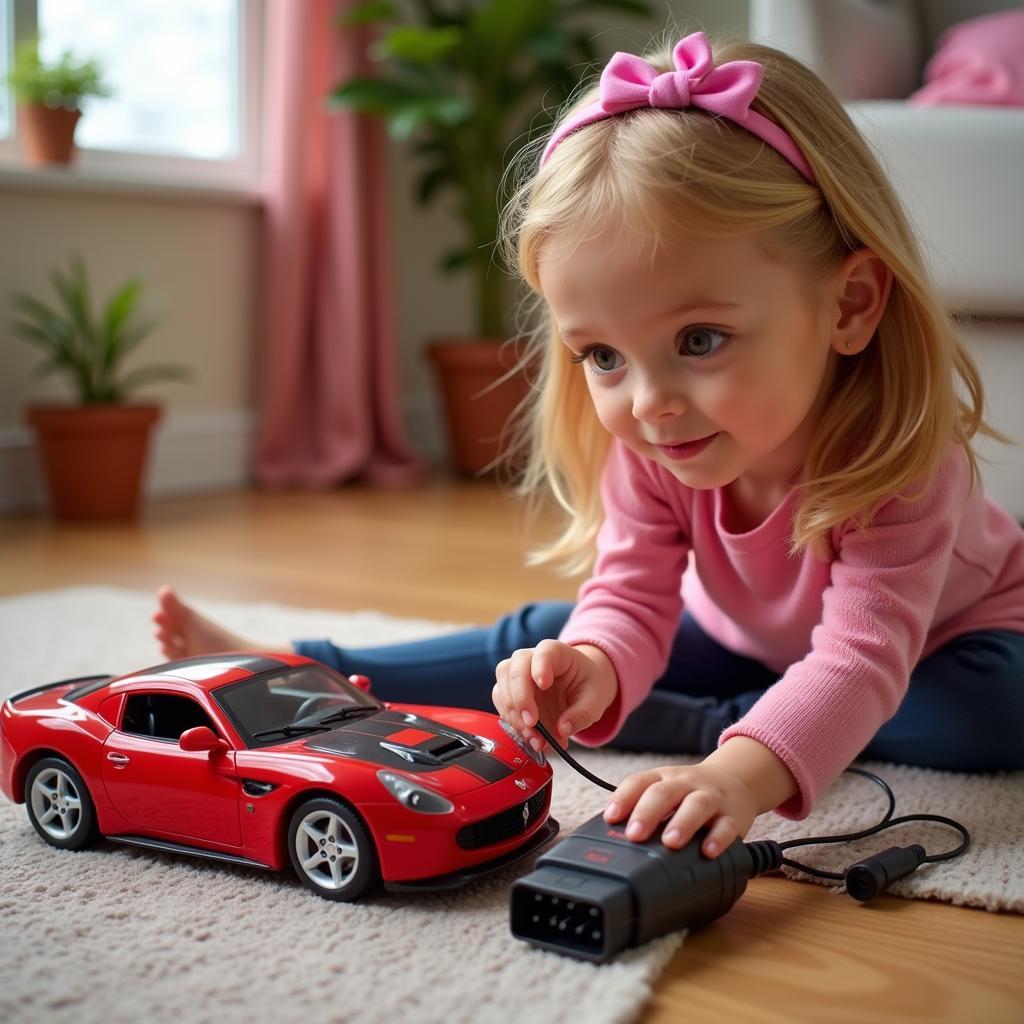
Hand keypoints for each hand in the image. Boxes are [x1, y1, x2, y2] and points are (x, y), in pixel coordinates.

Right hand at [492, 640, 617, 749]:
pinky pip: (503, 707)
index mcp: (556, 652)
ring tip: (536, 739)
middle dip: (520, 698)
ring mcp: (517, 676)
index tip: (544, 685)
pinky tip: (532, 737)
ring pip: (501, 689)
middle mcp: (530, 660)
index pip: (543, 653)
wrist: (581, 686)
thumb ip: (582, 714)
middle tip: (532, 722)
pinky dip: (514, 725)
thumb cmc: (588, 684)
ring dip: (514, 717)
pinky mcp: (511, 694)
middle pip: (512, 670)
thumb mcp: (596, 699)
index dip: (540, 667)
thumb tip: (562, 730)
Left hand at [603, 758, 760, 858]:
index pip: (639, 782)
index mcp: (664, 778)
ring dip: (682, 823)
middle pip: (664, 792)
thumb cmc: (690, 792)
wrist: (735, 779)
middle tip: (635, 834)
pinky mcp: (733, 816)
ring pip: (697, 805)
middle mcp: (686, 784)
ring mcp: (710, 798)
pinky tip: (709, 851)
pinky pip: (727, 825)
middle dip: (647, 813)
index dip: (623, 798)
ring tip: (670, 842)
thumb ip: (643, 807)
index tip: (610, 817)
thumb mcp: (666, 790)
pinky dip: (719, 839)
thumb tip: (611, 833)